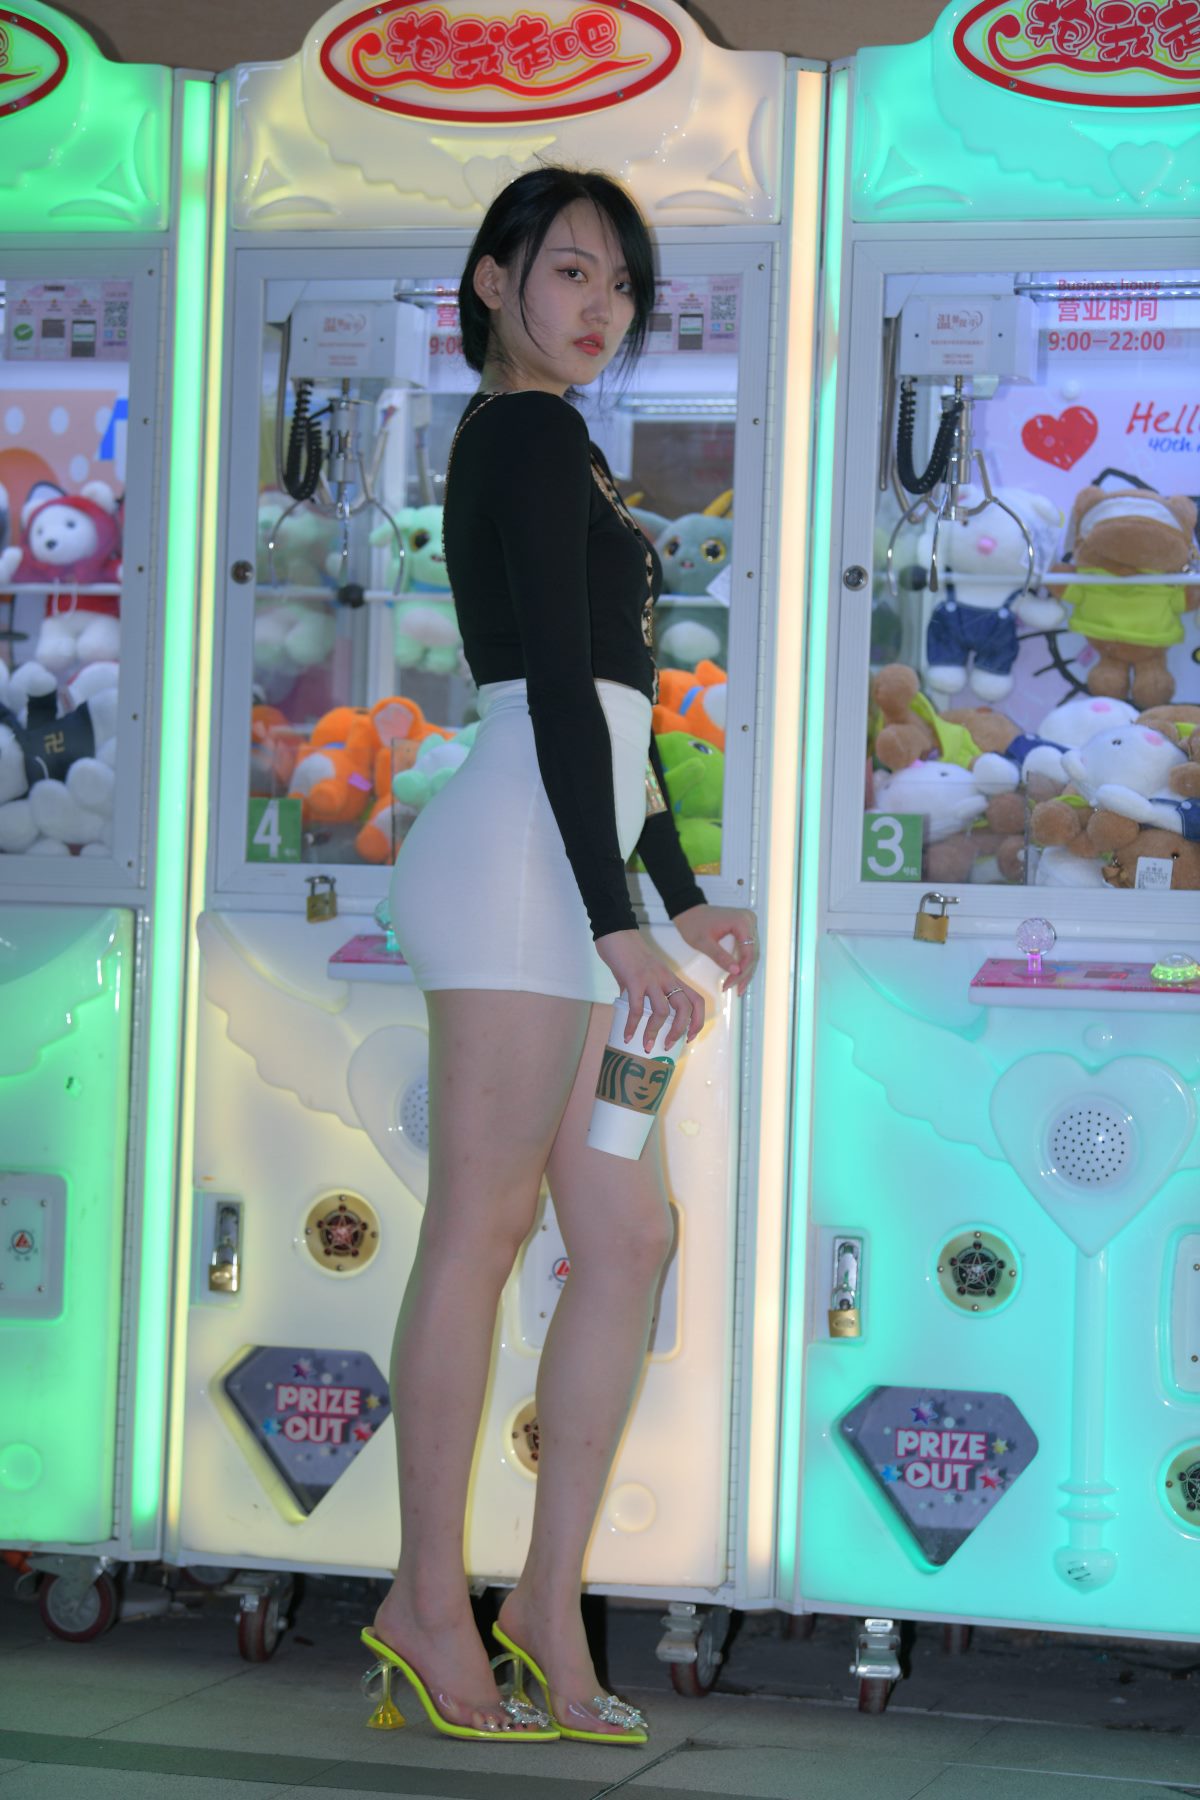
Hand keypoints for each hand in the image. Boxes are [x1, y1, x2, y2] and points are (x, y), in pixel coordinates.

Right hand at [594, 929, 704, 1052]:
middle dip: (680, 1030)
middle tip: (668, 1045)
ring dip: (654, 1032)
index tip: (689, 1037)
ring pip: (663, 1011)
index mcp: (671, 978)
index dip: (698, 1021)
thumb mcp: (644, 974)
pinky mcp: (634, 980)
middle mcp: (666, 979)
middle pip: (686, 1007)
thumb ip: (642, 992)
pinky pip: (636, 1008)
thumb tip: (636, 1014)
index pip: (696, 1000)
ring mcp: (651, 979)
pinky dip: (632, 1025)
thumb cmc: (628, 954)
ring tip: (646, 1045)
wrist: (615, 933)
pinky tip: (627, 1035)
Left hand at [671, 903, 758, 997]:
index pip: (749, 951)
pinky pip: (748, 948)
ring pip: (752, 952)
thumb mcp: (703, 943)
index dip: (742, 970)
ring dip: (745, 970)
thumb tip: (736, 972)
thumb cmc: (693, 924)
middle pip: (753, 953)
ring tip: (738, 988)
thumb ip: (720, 956)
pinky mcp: (745, 928)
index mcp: (742, 922)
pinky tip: (738, 976)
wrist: (688, 911)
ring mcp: (749, 923)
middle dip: (744, 973)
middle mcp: (749, 920)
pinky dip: (743, 962)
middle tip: (736, 990)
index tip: (731, 984)